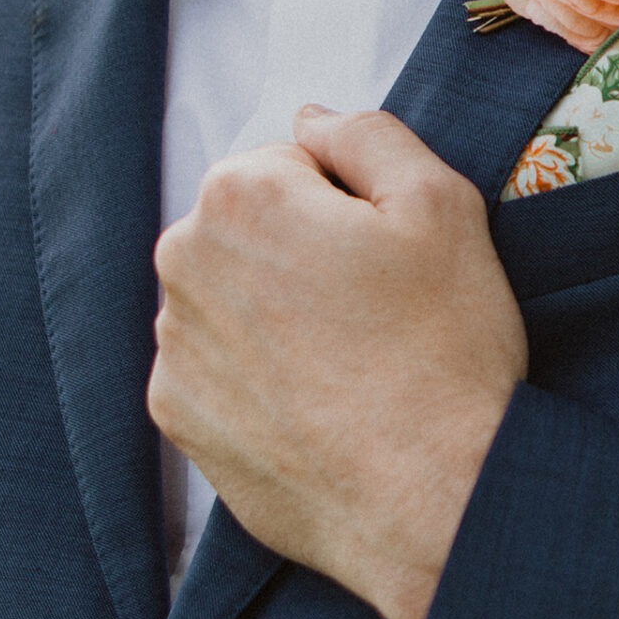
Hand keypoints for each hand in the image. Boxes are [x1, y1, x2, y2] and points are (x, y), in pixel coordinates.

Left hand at [148, 107, 527, 618]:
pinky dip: (258, 371)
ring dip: (278, 307)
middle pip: (252, 224)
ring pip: (233, 291)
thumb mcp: (440, 200)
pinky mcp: (177, 417)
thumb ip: (367, 133)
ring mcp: (173, 346)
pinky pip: (217, 362)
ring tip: (351, 360)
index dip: (352, 201)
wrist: (435, 500)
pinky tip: (317, 401)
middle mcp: (183, 263)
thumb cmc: (445, 345)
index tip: (386, 254)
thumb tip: (309, 118)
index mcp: (240, 196)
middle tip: (375, 306)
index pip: (293, 162)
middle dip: (305, 247)